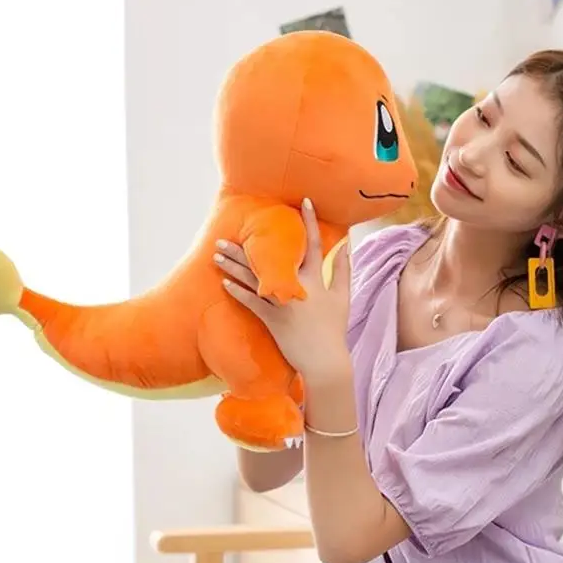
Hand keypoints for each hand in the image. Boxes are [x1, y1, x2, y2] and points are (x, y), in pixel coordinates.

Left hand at [215, 198, 351, 384]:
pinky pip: (251, 303)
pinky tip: (223, 283)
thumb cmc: (334, 329)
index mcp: (315, 279)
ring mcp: (282, 303)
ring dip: (233, 266)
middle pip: (269, 260)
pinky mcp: (272, 319)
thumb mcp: (343, 297)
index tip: (303, 202)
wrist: (325, 360)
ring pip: (254, 279)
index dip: (309, 222)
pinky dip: (237, 293)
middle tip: (224, 236)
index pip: (312, 245)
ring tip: (216, 254)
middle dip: (246, 247)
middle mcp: (297, 287)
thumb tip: (347, 244)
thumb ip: (343, 269)